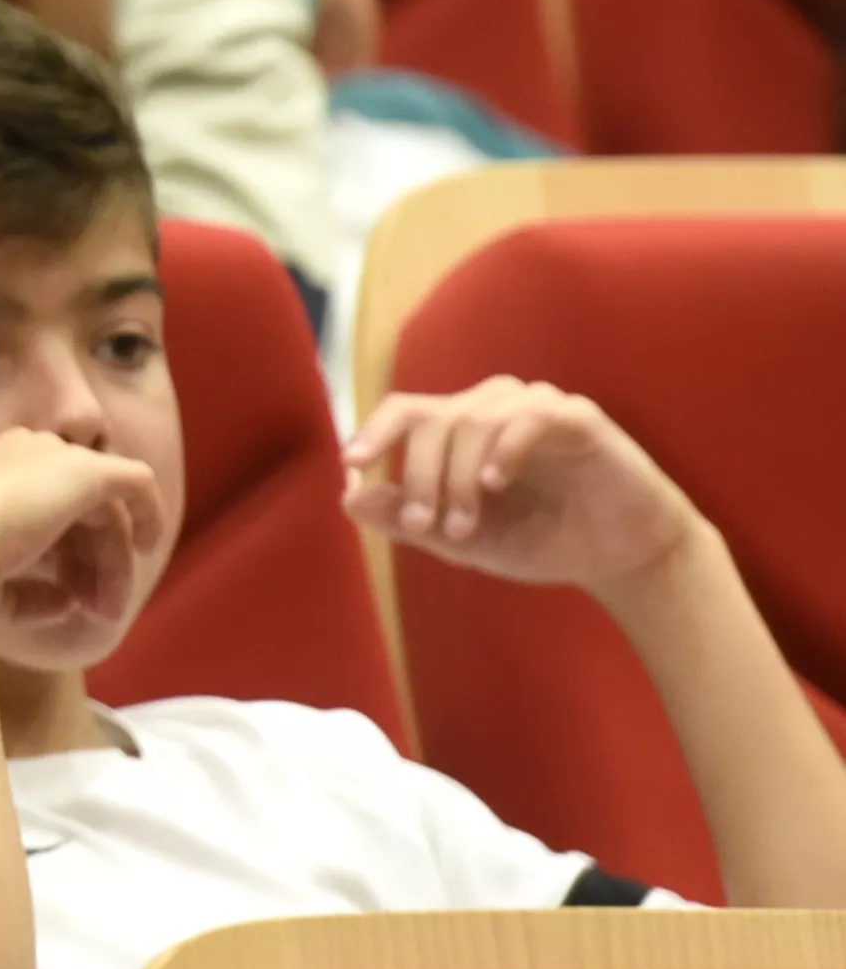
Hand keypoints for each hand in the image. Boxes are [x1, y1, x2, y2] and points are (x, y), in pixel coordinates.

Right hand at [0, 425, 165, 598]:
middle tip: (99, 612)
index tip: (68, 598)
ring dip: (112, 562)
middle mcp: (21, 451)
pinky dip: (148, 512)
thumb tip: (66, 600)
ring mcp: (54, 456)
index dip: (64, 554)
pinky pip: (135, 481)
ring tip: (108, 610)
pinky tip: (149, 546)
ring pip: (104, 509)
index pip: (44, 506)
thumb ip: (29, 588)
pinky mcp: (85, 469)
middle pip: (78, 508)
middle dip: (93, 563)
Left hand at [346, 380, 711, 598]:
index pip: (406, 411)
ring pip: (473, 418)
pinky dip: (504, 448)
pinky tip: (495, 484)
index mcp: (462, 430)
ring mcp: (537, 409)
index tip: (354, 466)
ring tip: (463, 527)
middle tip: (426, 527)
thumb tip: (348, 497)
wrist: (621, 559)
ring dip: (458, 476)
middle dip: (421, 476)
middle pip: (433, 418)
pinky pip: (531, 416)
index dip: (374, 432)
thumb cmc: (543, 541)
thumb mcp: (465, 541)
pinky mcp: (579, 419)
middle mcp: (494, 409)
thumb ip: (408, 520)